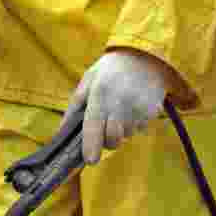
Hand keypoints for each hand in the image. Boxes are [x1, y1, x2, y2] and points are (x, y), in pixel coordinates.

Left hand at [59, 50, 170, 164]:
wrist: (145, 56)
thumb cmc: (110, 70)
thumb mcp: (87, 82)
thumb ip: (74, 108)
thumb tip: (62, 134)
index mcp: (100, 92)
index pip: (94, 125)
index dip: (91, 146)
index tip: (90, 160)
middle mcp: (121, 100)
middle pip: (113, 138)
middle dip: (107, 142)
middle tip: (105, 132)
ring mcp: (139, 106)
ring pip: (127, 135)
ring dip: (121, 131)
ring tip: (120, 111)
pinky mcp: (152, 110)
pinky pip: (139, 128)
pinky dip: (133, 124)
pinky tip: (132, 107)